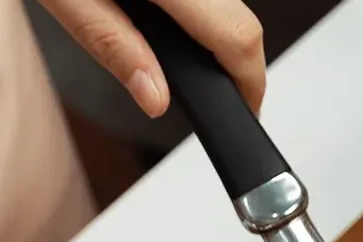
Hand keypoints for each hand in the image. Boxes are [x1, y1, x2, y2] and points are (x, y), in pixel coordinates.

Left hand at [39, 0, 266, 116]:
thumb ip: (112, 46)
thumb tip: (154, 96)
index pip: (237, 35)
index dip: (250, 83)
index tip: (247, 109)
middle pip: (241, 18)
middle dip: (239, 63)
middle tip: (219, 98)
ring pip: (228, 1)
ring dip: (220, 33)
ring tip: (193, 65)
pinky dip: (202, 10)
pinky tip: (172, 22)